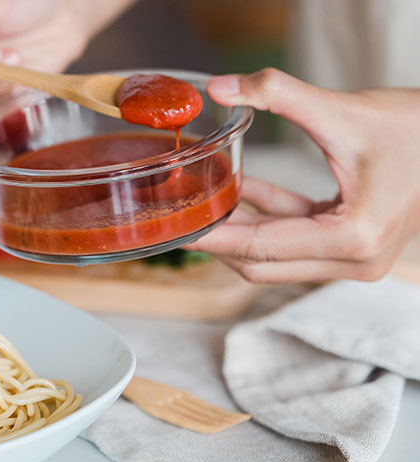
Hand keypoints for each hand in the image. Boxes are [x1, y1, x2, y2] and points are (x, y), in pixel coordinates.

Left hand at [186, 68, 419, 282]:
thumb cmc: (415, 128)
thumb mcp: (341, 110)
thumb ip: (277, 95)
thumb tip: (220, 86)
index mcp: (353, 238)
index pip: (261, 248)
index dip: (213, 239)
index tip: (176, 231)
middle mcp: (355, 260)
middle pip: (264, 264)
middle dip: (220, 241)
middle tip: (179, 220)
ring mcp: (356, 259)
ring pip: (278, 256)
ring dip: (242, 228)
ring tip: (204, 201)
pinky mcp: (354, 247)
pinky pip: (296, 238)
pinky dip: (270, 217)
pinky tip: (243, 188)